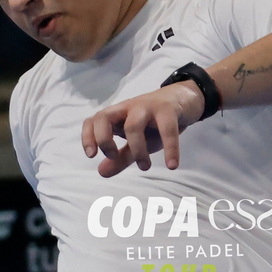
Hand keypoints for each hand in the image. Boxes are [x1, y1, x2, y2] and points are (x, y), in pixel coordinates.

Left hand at [81, 81, 203, 176]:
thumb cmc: (155, 123)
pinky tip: (172, 165)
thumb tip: (101, 172)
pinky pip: (167, 129)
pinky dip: (170, 148)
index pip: (93, 120)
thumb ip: (120, 158)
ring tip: (145, 167)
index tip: (92, 156)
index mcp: (117, 115)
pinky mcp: (168, 109)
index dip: (87, 136)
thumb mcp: (136, 142)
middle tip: (115, 157)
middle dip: (105, 140)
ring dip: (137, 149)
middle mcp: (127, 108)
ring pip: (133, 125)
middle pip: (104, 117)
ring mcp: (147, 106)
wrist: (183, 99)